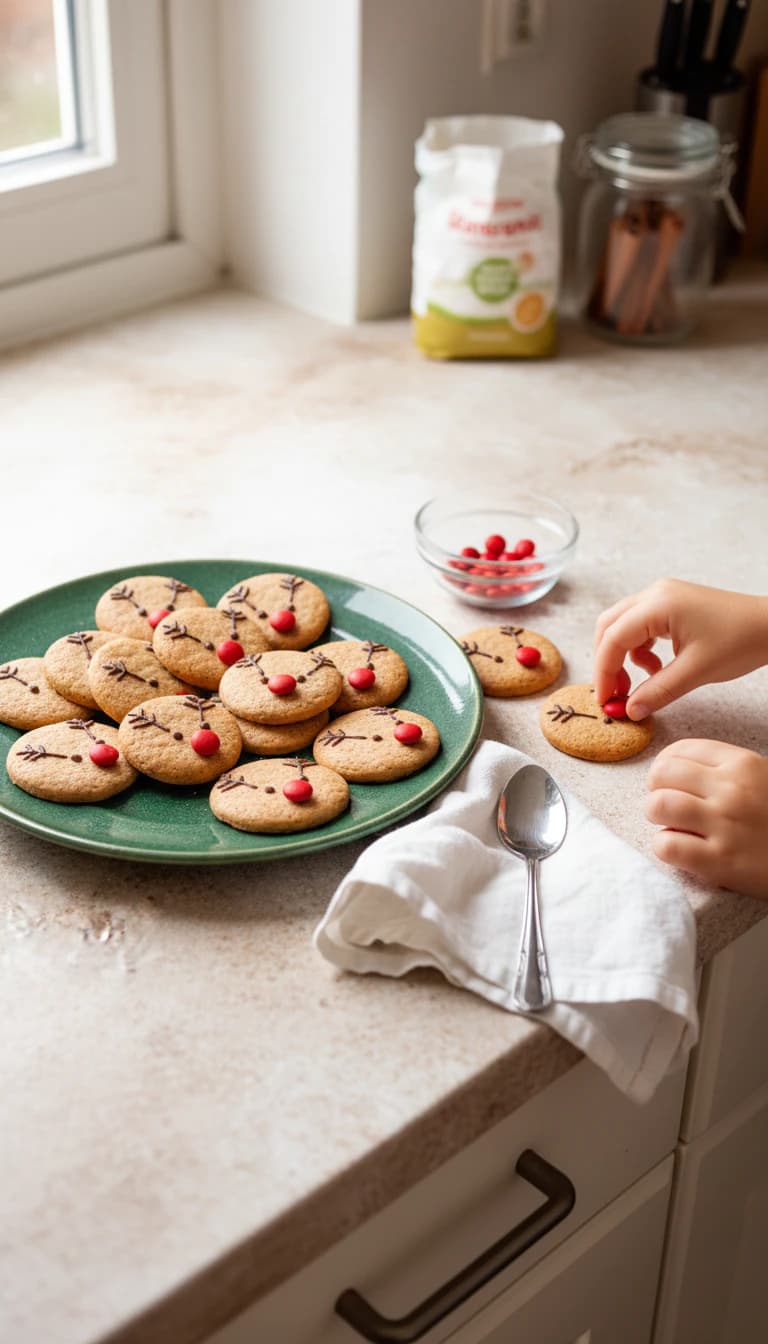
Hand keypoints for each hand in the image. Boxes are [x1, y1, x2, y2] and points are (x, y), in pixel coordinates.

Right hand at [593, 579, 767, 719]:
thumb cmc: (742, 640)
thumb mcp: (696, 671)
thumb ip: (658, 691)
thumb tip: (631, 709)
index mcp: (658, 604)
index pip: (613, 638)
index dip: (604, 672)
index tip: (606, 700)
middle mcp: (655, 594)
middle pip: (609, 627)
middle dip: (608, 662)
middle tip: (616, 692)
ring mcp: (663, 596)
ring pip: (622, 625)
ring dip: (624, 655)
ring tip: (644, 680)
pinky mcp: (671, 603)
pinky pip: (640, 625)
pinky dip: (639, 648)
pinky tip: (657, 666)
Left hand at [646, 739, 767, 900]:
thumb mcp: (763, 779)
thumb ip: (726, 770)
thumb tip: (676, 768)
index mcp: (743, 764)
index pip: (681, 749)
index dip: (666, 765)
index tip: (669, 780)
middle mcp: (732, 790)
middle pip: (662, 774)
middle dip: (656, 789)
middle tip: (667, 804)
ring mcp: (725, 825)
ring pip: (658, 805)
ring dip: (657, 816)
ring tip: (672, 825)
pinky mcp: (719, 862)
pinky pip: (667, 846)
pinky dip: (664, 847)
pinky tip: (680, 849)